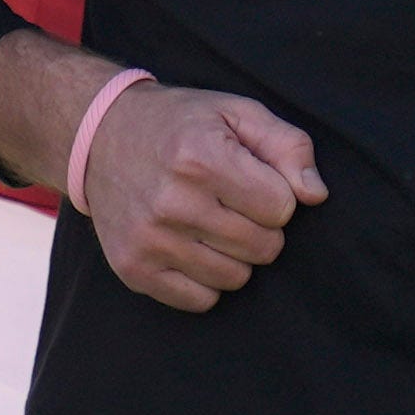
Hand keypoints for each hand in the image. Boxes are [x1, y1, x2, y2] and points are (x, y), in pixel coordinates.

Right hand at [75, 76, 323, 312]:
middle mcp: (172, 201)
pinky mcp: (133, 268)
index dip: (276, 194)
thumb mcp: (237, 114)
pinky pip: (201, 300)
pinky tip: (190, 246)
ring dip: (235, 255)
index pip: (281, 207)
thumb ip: (288, 146)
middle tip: (233, 204)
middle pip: (263, 247)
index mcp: (201, 157)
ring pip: (236, 278)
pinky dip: (206, 279)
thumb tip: (315, 195)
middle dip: (261, 227)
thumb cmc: (180, 124)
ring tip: (211, 223)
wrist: (99, 136)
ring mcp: (149, 239)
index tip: (252, 180)